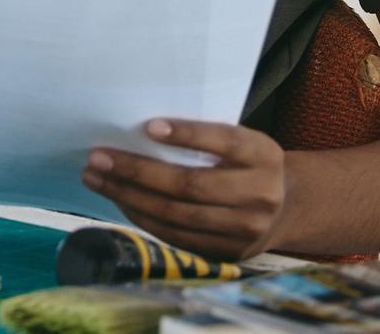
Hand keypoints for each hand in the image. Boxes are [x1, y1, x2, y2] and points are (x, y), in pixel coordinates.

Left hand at [81, 119, 289, 260]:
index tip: (148, 126)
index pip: (225, 142)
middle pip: (191, 185)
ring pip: (178, 215)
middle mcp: (261, 194)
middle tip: (98, 157)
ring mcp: (246, 230)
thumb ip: (206, 137)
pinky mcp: (228, 253)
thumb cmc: (244, 164)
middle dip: (138, 171)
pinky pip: (177, 236)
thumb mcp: (240, 143)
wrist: (283, 209)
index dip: (188, 135)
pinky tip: (120, 200)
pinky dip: (143, 218)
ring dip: (129, 196)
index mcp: (264, 156)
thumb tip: (138, 131)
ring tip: (96, 179)